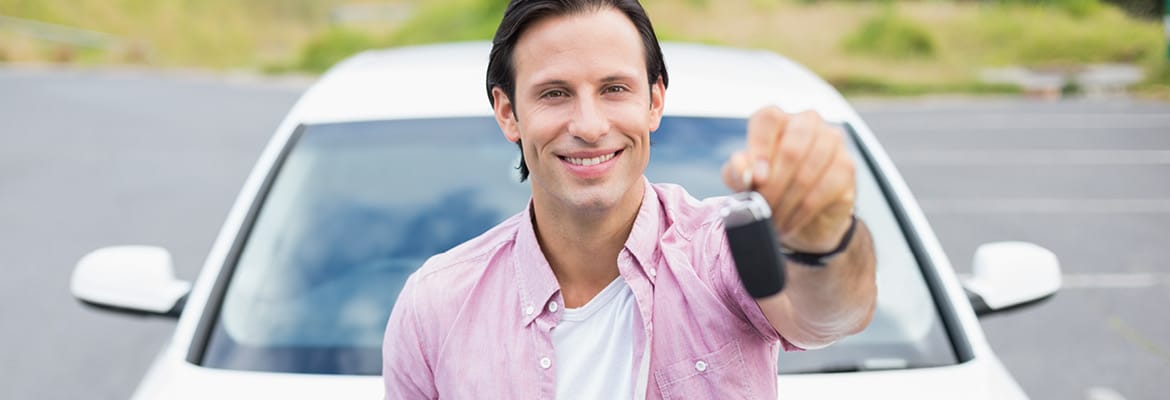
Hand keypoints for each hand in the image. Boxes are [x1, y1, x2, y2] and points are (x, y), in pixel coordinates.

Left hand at [721, 107, 855, 253]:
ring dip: (786, 202)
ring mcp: (832, 142)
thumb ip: (738, 170)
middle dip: (773, 185)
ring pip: (807, 172)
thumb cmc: (772, 189)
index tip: (755, 179)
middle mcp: (808, 123)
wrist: (805, 219)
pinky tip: (789, 223)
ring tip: (772, 221)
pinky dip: (801, 212)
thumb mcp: (745, 181)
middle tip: (762, 208)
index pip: (768, 119)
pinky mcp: (847, 167)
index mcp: (779, 120)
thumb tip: (742, 168)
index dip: (759, 148)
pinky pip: (823, 190)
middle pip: (791, 148)